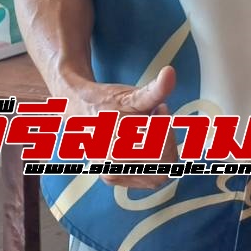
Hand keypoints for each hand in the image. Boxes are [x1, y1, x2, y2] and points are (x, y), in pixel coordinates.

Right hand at [56, 66, 178, 188]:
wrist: (80, 110)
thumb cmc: (108, 102)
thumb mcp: (133, 95)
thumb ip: (154, 90)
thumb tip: (170, 72)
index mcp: (117, 153)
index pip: (164, 153)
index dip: (167, 131)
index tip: (159, 109)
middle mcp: (113, 170)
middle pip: (164, 165)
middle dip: (164, 139)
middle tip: (154, 117)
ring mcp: (113, 176)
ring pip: (159, 172)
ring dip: (159, 150)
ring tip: (146, 128)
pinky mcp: (114, 178)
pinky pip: (148, 176)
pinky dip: (152, 159)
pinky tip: (141, 141)